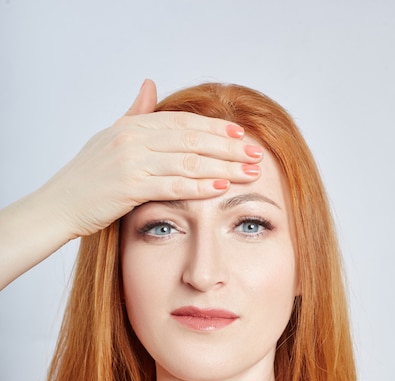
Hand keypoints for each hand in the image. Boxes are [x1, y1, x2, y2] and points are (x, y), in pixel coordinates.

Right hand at [44, 79, 262, 238]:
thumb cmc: (87, 175)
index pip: (184, 123)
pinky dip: (199, 186)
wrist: (60, 204)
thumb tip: (150, 84)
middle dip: (228, 148)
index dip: (215, 127)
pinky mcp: (129, 187)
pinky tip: (220, 188)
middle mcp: (133, 138)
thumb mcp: (110, 136)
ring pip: (187, 161)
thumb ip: (135, 113)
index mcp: (133, 125)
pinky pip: (172, 185)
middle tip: (256, 155)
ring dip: (223, 168)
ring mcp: (131, 161)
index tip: (241, 135)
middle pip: (192, 139)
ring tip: (249, 173)